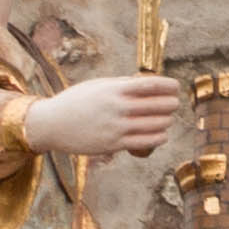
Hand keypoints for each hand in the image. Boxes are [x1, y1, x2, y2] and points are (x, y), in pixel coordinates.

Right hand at [27, 70, 181, 162]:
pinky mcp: (113, 144)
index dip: (169, 85)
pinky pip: (145, 142)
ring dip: (166, 121)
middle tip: (174, 104)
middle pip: (158, 105)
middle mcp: (118, 107)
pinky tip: (162, 135)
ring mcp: (116, 127)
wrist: (52, 124)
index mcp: (114, 89)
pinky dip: (158, 137)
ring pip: (156, 124)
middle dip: (171, 104)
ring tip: (167, 119)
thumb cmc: (76, 102)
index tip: (176, 87)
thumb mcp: (98, 86)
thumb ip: (122, 85)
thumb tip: (146, 84)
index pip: (151, 84)